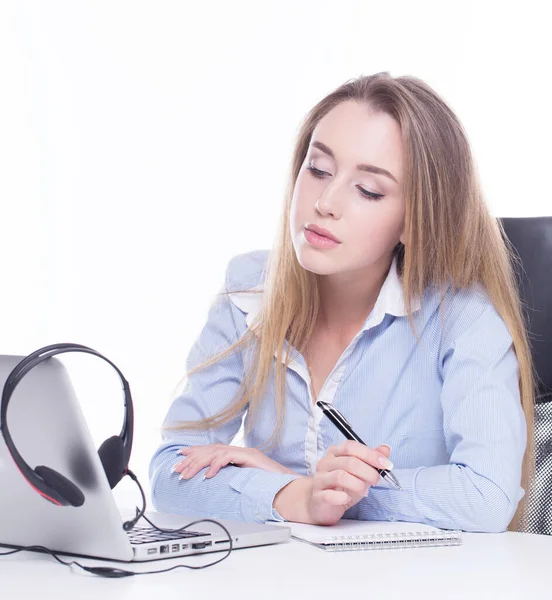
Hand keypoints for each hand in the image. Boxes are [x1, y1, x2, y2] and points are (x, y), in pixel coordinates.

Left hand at [172, 444, 298, 479]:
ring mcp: (244, 452)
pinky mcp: (249, 456)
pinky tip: (208, 475)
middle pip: (210, 450)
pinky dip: (216, 465)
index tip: (180, 455)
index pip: (212, 450)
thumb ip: (231, 478)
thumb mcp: (245, 480)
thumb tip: (214, 483)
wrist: (288, 484)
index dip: (195, 451)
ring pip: (215, 453)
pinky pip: (228, 457)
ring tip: (186, 474)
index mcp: (237, 455)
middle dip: (191, 458)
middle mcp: (239, 450)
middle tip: (176, 468)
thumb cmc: (268, 485)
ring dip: (198, 463)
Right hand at [308, 440, 391, 524]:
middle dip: (368, 471)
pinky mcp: (318, 496)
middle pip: (349, 461)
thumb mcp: (359, 471)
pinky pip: (330, 495)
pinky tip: (347, 498)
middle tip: (376, 480)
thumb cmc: (341, 486)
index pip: (351, 446)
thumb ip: (371, 460)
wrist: (321, 504)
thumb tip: (385, 449)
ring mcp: (320, 479)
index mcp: (335, 452)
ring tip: (364, 490)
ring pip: (340, 476)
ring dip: (358, 484)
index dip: (370, 454)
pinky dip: (342, 497)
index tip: (386, 464)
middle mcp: (325, 463)